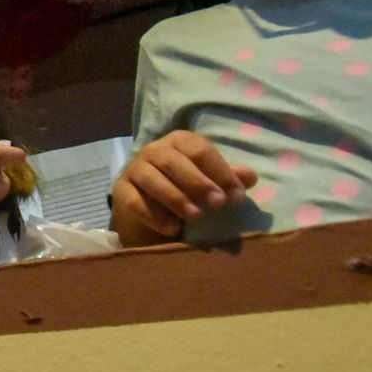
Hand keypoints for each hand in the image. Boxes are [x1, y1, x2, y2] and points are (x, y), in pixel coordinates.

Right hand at [112, 131, 256, 237]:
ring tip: (195, 217)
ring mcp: (134, 169)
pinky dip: (153, 215)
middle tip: (218, 204)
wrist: (150, 204)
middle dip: (198, 183)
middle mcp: (154, 150)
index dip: (220, 172)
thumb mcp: (209, 181)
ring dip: (175, 198)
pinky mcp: (121, 190)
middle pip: (174, 162)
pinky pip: (134, 201)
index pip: (199, 150)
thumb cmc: (186, 187)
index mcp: (179, 142)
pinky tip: (172, 229)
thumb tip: (250, 178)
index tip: (237, 196)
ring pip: (151, 179)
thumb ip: (228, 179)